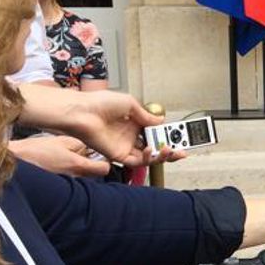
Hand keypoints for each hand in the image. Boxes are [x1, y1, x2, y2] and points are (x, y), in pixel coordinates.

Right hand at [8, 136, 109, 176]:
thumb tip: (93, 147)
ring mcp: (67, 185)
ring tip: (70, 161)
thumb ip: (81, 144)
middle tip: (86, 156)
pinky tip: (61, 167)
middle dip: (94, 166)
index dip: (105, 161)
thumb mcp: (61, 141)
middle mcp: (75, 180)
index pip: (105, 169)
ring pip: (84, 179)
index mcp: (78, 166)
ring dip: (82, 171)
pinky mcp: (58, 188)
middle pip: (96, 175)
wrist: (12, 163)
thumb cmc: (33, 152)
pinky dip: (71, 176)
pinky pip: (72, 183)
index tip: (101, 155)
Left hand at [71, 90, 186, 166]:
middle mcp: (130, 136)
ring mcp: (125, 146)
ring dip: (162, 155)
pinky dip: (147, 158)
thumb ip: (146, 116)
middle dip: (170, 148)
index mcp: (133, 122)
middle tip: (182, 147)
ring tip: (170, 150)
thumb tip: (160, 121)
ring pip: (149, 156)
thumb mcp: (130, 104)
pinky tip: (152, 149)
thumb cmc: (100, 103)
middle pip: (155, 146)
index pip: (156, 132)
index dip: (168, 134)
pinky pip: (137, 161)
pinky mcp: (118, 155)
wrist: (82, 112)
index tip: (180, 135)